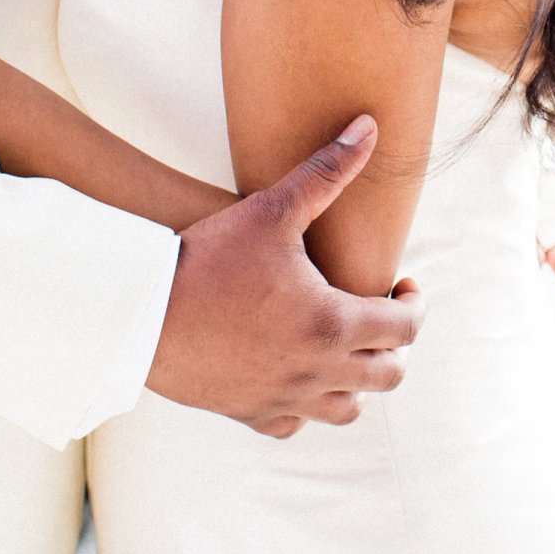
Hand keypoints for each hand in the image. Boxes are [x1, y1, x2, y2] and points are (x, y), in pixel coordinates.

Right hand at [151, 114, 426, 437]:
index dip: (414, 305)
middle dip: (395, 345)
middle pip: (388, 375)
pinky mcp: (249, 413)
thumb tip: (369, 127)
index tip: (402, 286)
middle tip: (381, 315)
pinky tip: (297, 376)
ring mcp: (283, 398)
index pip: (406, 329)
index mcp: (333, 323)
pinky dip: (306, 407)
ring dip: (358, 381)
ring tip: (346, 348)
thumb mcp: (272, 209)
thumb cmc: (208, 258)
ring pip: (348, 409)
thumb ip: (327, 170)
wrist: (139, 313)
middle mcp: (316, 371)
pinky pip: (294, 426)